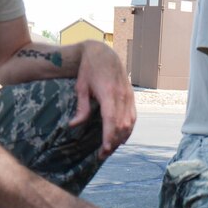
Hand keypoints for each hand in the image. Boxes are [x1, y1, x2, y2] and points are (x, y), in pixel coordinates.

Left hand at [71, 42, 135, 157]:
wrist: (103, 53)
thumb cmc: (89, 69)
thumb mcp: (81, 87)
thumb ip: (81, 108)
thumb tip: (73, 125)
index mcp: (108, 93)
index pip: (111, 120)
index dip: (109, 137)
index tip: (104, 150)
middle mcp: (122, 95)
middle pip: (122, 125)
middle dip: (113, 142)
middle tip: (102, 155)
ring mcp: (128, 96)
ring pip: (130, 123)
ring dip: (121, 138)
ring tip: (111, 149)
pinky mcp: (131, 96)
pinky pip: (133, 117)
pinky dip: (129, 129)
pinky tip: (122, 138)